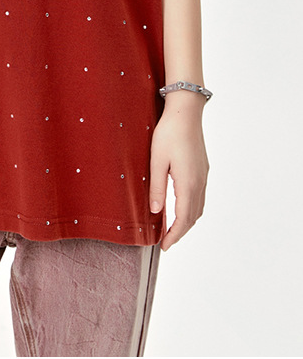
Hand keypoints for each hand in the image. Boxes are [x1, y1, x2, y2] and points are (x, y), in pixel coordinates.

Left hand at [149, 99, 208, 251]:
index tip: (164, 246)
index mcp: (188, 183)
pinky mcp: (203, 168)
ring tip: (172, 227)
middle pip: (193, 216)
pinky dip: (192, 208)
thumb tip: (156, 212)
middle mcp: (200, 182)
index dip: (174, 235)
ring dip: (187, 220)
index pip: (183, 219)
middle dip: (181, 231)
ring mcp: (203, 175)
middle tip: (166, 241)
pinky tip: (181, 205)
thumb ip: (157, 187)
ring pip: (199, 207)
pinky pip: (200, 196)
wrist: (186, 112)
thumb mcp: (156, 160)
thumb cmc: (168, 133)